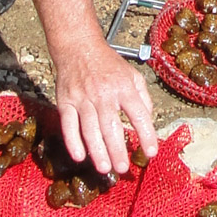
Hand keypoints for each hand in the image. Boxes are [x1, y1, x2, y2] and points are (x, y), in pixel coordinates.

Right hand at [52, 34, 159, 177]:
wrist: (78, 48)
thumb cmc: (109, 65)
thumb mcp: (132, 75)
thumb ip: (143, 98)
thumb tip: (148, 121)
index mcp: (124, 87)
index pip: (138, 114)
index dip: (146, 134)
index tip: (151, 152)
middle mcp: (103, 93)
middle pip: (112, 126)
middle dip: (118, 150)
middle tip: (123, 168)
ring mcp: (82, 98)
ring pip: (90, 129)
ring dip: (97, 151)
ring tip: (105, 168)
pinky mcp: (65, 102)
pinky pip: (69, 125)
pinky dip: (73, 142)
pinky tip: (80, 156)